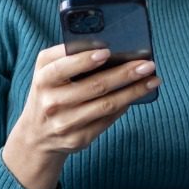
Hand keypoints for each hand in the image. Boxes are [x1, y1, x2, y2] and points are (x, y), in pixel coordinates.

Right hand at [2, 44, 160, 188]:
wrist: (36, 135)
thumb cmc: (48, 92)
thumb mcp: (46, 71)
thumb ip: (66, 56)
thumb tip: (107, 49)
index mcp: (42, 80)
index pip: (63, 68)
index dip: (85, 60)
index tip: (107, 52)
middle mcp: (52, 103)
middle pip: (94, 87)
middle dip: (124, 74)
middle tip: (147, 64)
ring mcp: (65, 124)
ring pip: (106, 105)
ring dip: (133, 92)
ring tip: (152, 80)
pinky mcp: (79, 139)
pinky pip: (107, 120)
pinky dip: (124, 105)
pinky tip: (137, 95)